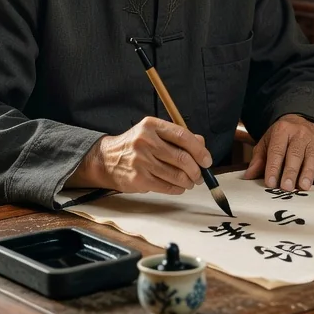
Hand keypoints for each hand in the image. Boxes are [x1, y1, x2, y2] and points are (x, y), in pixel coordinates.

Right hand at [68, 117, 211, 193]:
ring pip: (177, 175)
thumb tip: (201, 145)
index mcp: (151, 125)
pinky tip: (178, 186)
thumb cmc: (135, 145)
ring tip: (190, 181)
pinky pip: (167, 187)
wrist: (107, 160)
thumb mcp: (153, 133)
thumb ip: (177, 136)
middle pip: (182, 158)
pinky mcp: (139, 179)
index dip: (199, 150)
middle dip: (197, 170)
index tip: (207, 160)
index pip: (183, 136)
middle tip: (200, 175)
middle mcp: (146, 141)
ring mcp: (141, 161)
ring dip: (189, 181)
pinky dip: (178, 188)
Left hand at [241, 114, 313, 191]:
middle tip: (286, 187)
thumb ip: (259, 159)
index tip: (270, 182)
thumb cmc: (280, 137)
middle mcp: (299, 133)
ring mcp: (313, 140)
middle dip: (291, 171)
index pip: (277, 150)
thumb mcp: (266, 143)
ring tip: (303, 186)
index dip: (273, 167)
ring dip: (308, 173)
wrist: (299, 122)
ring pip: (311, 157)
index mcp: (282, 130)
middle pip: (295, 154)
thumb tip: (249, 175)